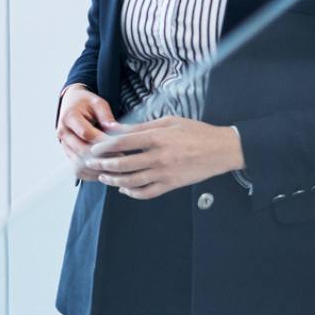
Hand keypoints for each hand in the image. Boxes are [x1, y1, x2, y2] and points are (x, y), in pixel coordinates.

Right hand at [57, 84, 120, 178]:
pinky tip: (105, 173)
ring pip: (79, 164)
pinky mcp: (67, 153)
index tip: (120, 146)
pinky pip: (77, 170)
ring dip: (97, 168)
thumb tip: (116, 130)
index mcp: (69, 117)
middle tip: (121, 159)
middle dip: (103, 157)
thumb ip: (106, 116)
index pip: (86, 134)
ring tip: (115, 169)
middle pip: (82, 151)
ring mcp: (63, 145)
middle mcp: (63, 133)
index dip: (103, 142)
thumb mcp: (98, 103)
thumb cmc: (85, 102)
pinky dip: (91, 174)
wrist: (71, 103)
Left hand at [78, 116, 244, 199]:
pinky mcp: (172, 185)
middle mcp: (159, 157)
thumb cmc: (196, 132)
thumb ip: (140, 127)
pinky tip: (124, 189)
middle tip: (91, 165)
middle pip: (123, 164)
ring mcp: (165, 173)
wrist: (223, 150)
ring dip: (114, 181)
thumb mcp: (168, 121)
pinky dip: (132, 192)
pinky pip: (147, 193)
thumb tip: (115, 128)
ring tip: (103, 177)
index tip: (93, 149)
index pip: (123, 143)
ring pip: (132, 181)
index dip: (104, 147)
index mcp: (158, 138)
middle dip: (103, 165)